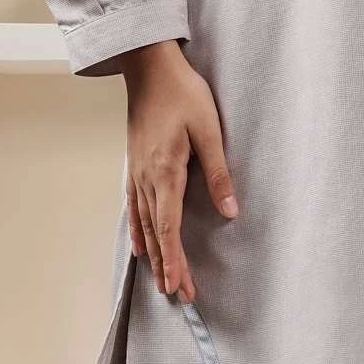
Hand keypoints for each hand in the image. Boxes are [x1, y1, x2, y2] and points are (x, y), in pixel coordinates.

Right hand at [117, 40, 238, 300]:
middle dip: (168, 267)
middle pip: (157, 233)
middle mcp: (145, 178)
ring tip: (161, 282)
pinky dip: (137, 231)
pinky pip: (133, 208)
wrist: (148, 66)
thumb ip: (218, 172)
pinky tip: (140, 246)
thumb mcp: (209, 129)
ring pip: (143, 224)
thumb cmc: (182, 92)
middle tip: (180, 296)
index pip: (169, 228)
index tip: (180, 286)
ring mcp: (136, 173)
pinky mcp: (134, 165)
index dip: (175, 260)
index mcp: (165, 172)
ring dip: (154, 255)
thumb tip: (230, 211)